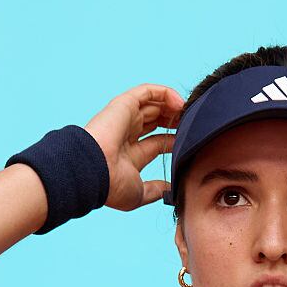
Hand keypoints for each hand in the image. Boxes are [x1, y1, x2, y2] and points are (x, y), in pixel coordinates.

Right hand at [83, 83, 184, 210]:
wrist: (93, 173)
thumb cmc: (111, 187)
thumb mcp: (139, 194)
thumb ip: (155, 190)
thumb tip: (170, 189)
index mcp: (131, 154)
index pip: (158, 142)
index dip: (174, 140)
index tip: (192, 142)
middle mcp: (127, 134)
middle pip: (156, 121)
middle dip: (175, 121)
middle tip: (193, 124)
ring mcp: (125, 118)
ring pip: (153, 104)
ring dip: (173, 106)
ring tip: (190, 111)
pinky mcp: (124, 105)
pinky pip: (147, 92)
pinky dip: (165, 93)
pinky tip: (179, 102)